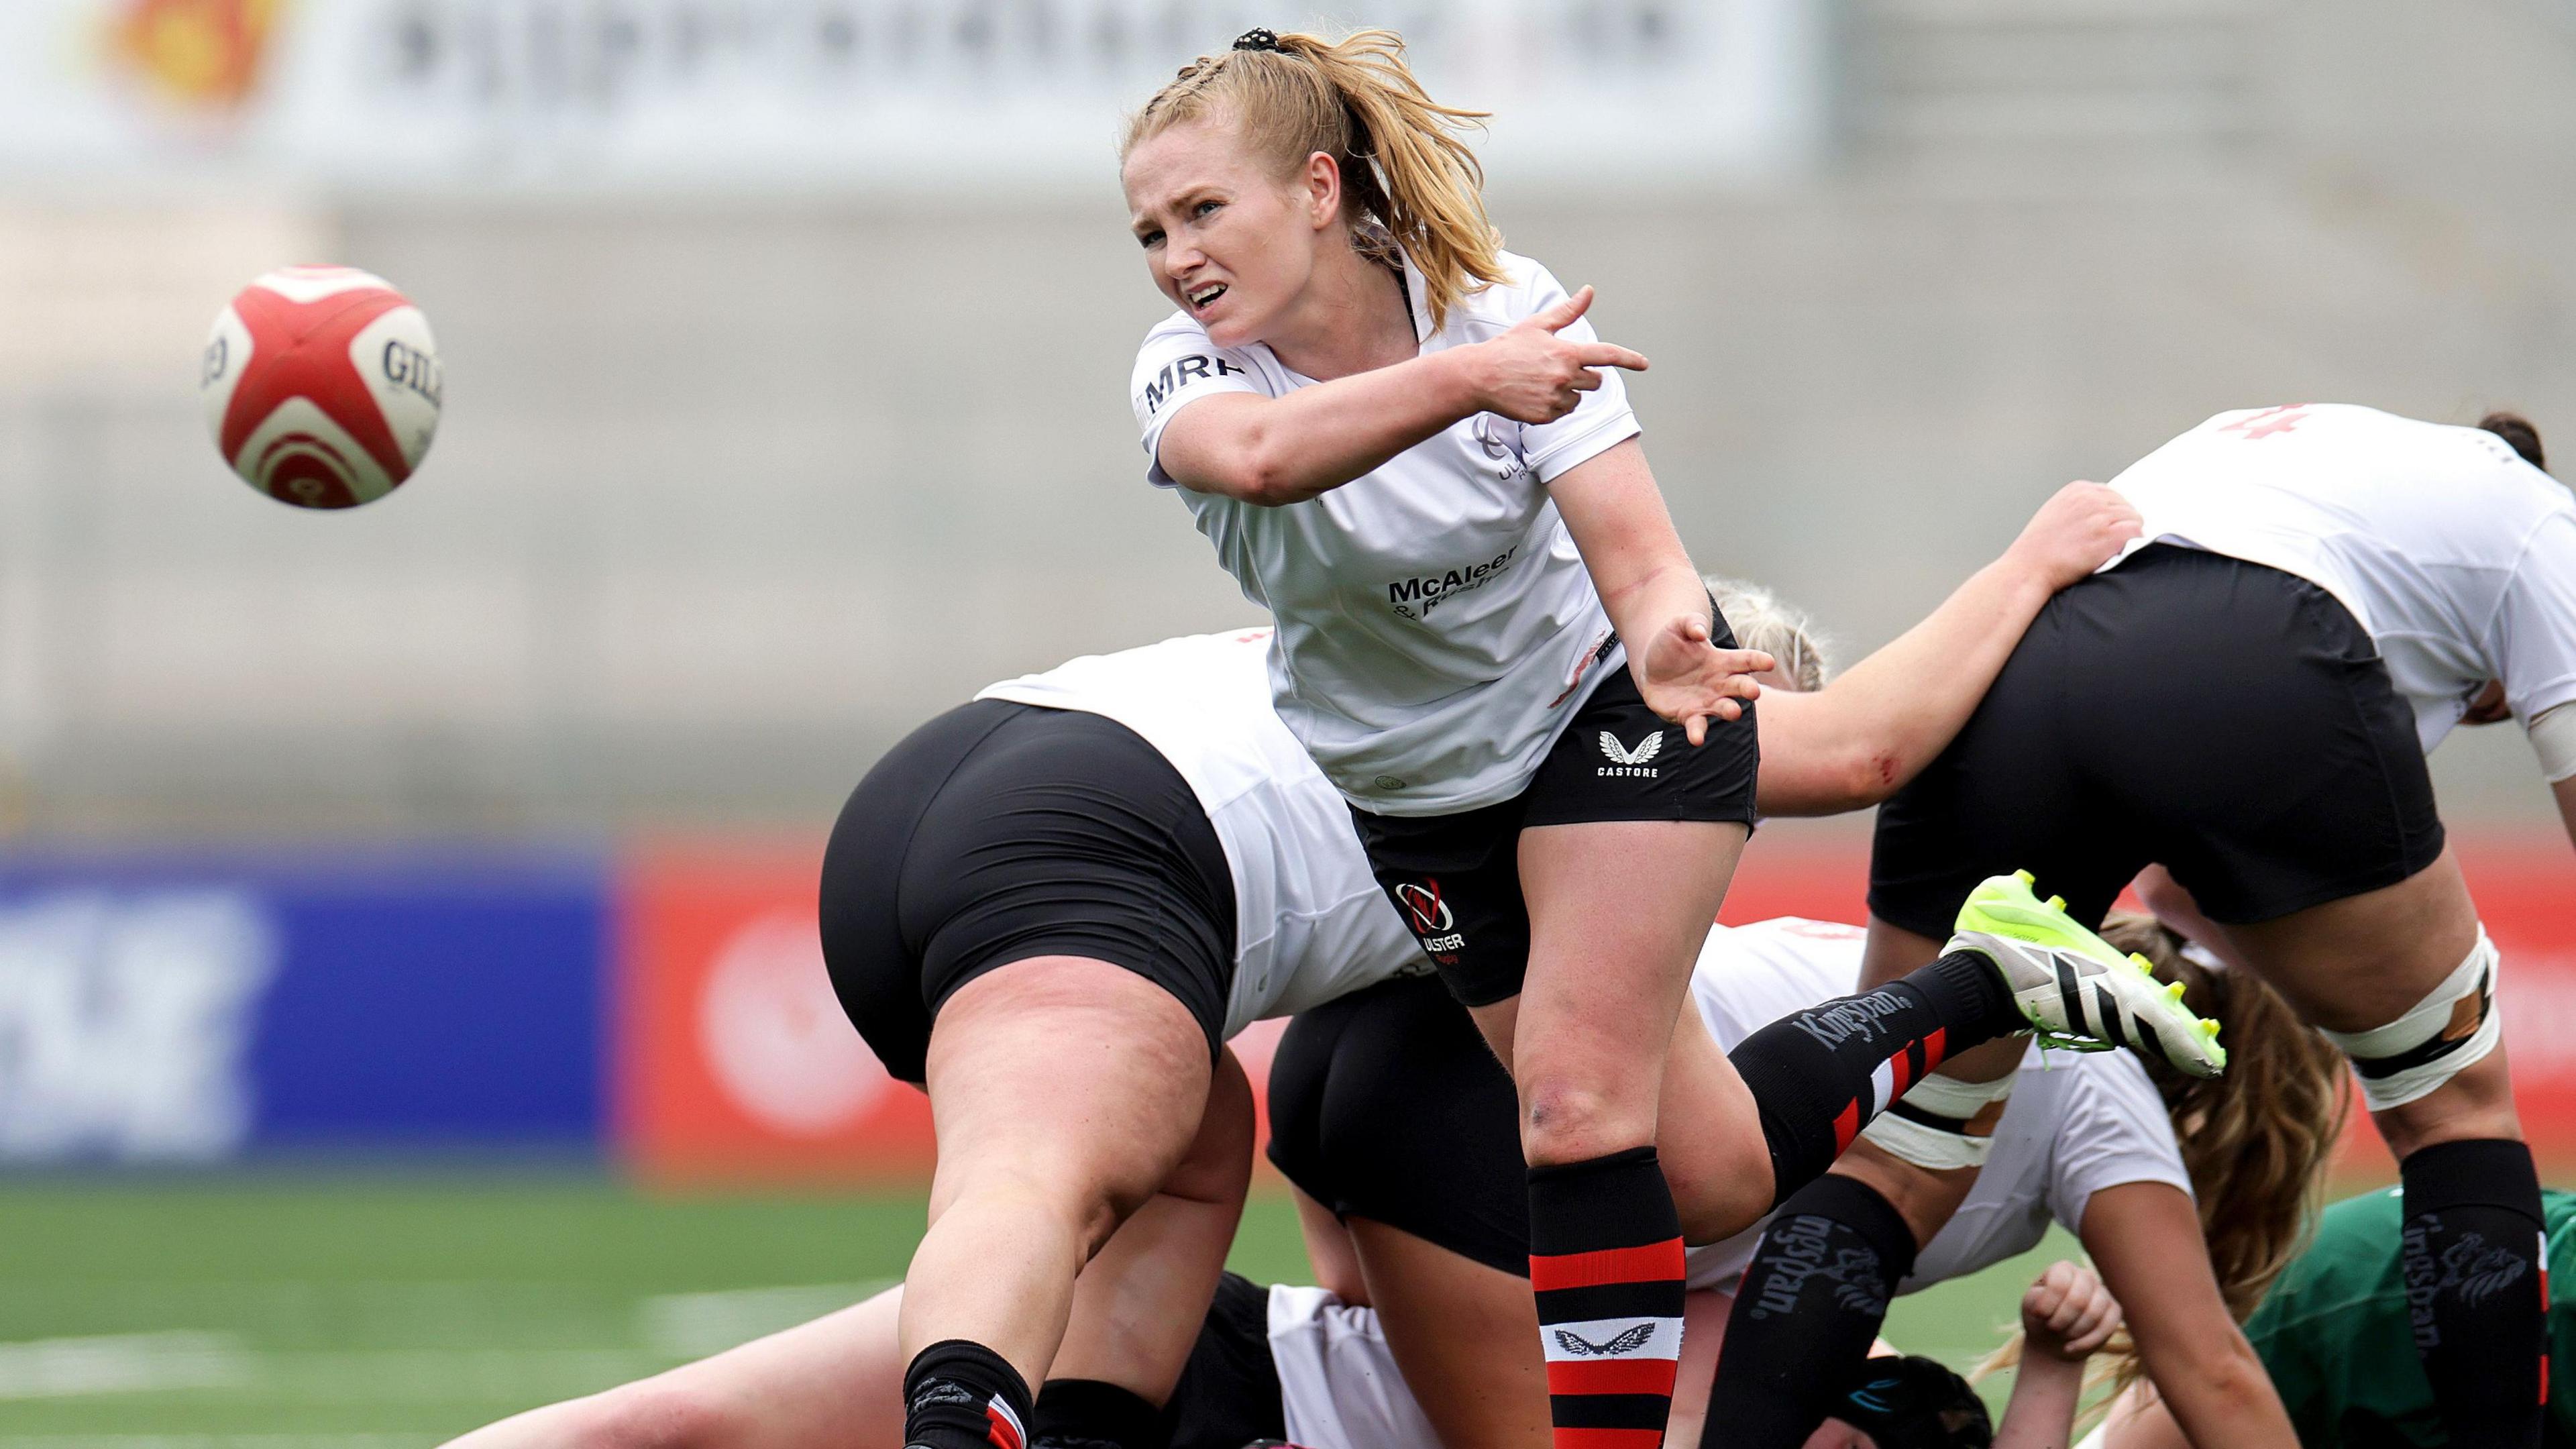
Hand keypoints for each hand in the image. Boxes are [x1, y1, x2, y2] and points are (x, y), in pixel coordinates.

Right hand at [1463, 286, 1649, 425]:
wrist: (1478, 377)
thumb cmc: (1508, 348)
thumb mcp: (1538, 325)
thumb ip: (1568, 311)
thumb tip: (1589, 291)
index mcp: (1567, 352)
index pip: (1607, 355)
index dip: (1629, 359)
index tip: (1644, 364)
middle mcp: (1565, 377)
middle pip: (1595, 382)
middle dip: (1585, 376)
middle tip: (1558, 369)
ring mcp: (1555, 399)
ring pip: (1579, 398)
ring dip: (1568, 391)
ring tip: (1541, 382)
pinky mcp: (1545, 416)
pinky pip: (1562, 412)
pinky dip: (1553, 406)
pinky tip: (1534, 395)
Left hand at [1635, 611, 1769, 745]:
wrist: (1650, 667)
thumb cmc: (1671, 644)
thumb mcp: (1677, 626)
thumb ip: (1690, 623)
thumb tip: (1700, 632)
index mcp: (1723, 661)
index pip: (1746, 660)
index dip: (1759, 661)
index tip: (1769, 662)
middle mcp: (1721, 684)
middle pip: (1741, 686)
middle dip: (1749, 689)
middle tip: (1754, 691)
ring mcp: (1707, 702)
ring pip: (1725, 709)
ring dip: (1730, 711)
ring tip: (1733, 712)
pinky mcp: (1690, 716)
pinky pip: (1697, 726)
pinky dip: (1698, 733)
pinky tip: (1697, 738)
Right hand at [2002, 481, 2142, 591]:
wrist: (2029, 568)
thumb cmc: (2038, 548)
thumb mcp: (2054, 512)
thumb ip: (2078, 506)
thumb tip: (2103, 512)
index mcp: (2077, 490)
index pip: (2112, 494)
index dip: (2112, 513)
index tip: (2104, 528)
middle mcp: (2091, 498)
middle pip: (2126, 506)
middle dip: (2120, 523)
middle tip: (2104, 542)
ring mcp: (2100, 516)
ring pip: (2134, 519)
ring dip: (2126, 535)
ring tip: (2107, 549)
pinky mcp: (2109, 536)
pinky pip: (2137, 532)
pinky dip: (2133, 543)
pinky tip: (2117, 552)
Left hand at [2021, 1260, 2121, 1361]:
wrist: (2053, 1338)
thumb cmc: (2041, 1317)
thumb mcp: (2031, 1305)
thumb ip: (2037, 1298)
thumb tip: (2051, 1300)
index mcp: (2063, 1269)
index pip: (2059, 1284)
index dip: (2048, 1304)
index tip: (2040, 1315)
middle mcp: (2085, 1276)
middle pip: (2078, 1300)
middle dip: (2061, 1320)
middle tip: (2051, 1327)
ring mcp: (2103, 1292)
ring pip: (2094, 1313)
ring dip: (2074, 1331)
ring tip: (2061, 1335)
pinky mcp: (2114, 1311)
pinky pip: (2108, 1326)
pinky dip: (2087, 1342)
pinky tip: (2071, 1347)